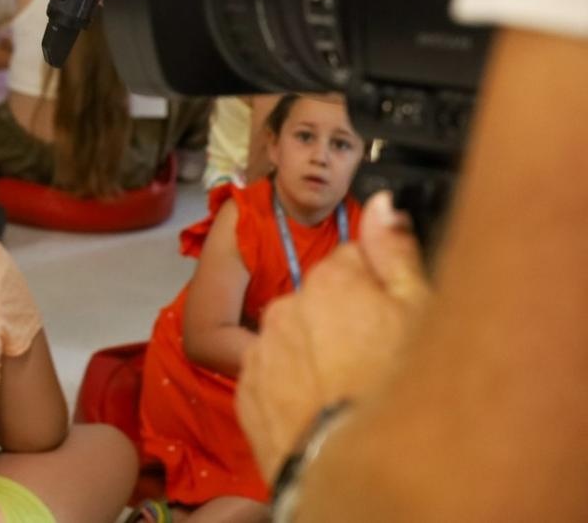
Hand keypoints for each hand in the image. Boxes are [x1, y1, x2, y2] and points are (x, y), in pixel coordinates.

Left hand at [236, 192, 429, 480]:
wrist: (351, 470)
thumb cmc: (397, 393)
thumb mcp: (420, 314)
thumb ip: (395, 251)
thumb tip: (379, 200)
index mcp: (330, 282)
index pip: (356, 264)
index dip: (381, 289)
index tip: (396, 317)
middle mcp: (287, 308)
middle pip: (325, 302)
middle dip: (348, 322)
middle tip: (378, 362)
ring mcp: (264, 350)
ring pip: (298, 341)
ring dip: (319, 356)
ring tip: (351, 393)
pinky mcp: (250, 391)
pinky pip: (276, 377)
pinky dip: (295, 388)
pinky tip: (324, 408)